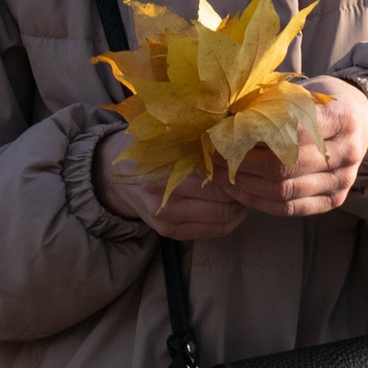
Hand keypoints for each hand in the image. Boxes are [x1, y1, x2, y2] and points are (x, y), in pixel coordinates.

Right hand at [96, 128, 247, 240]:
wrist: (113, 174)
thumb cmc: (149, 147)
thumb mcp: (170, 134)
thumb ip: (199, 137)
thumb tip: (240, 134)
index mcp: (166, 168)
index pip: (220, 178)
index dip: (241, 171)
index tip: (251, 162)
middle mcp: (165, 198)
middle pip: (225, 202)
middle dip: (244, 191)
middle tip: (254, 178)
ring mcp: (167, 219)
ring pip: (224, 219)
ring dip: (240, 206)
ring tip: (243, 190)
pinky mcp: (169, 232)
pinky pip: (214, 231)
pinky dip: (229, 219)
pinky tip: (231, 204)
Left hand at [222, 76, 367, 218]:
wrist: (361, 118)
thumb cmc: (321, 101)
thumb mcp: (302, 91)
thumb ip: (272, 103)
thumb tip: (225, 117)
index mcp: (342, 117)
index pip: (290, 132)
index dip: (252, 136)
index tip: (223, 134)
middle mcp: (348, 151)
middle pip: (286, 166)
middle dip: (243, 164)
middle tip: (214, 157)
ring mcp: (344, 179)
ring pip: (285, 191)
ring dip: (246, 186)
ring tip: (221, 175)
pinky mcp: (335, 200)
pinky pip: (291, 209)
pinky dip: (259, 202)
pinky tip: (239, 191)